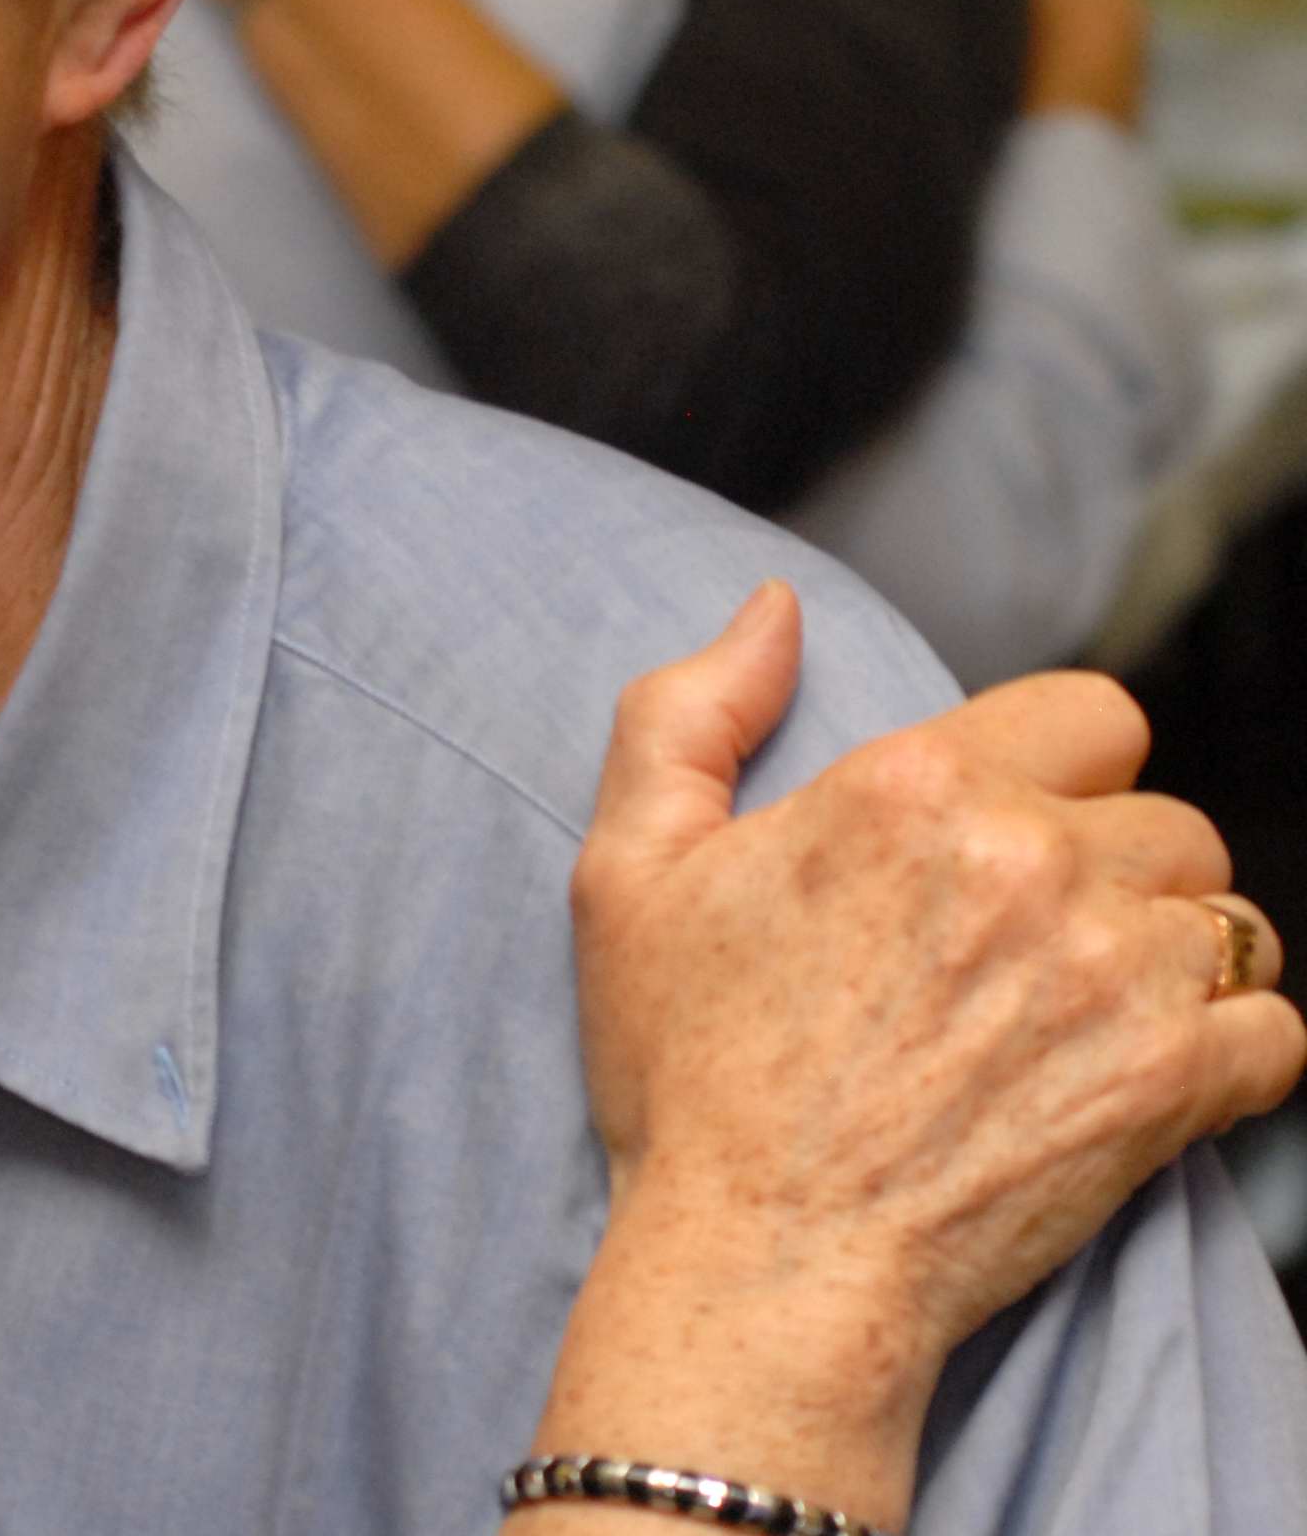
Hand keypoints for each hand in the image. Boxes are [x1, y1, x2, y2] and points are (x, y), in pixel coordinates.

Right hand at [576, 584, 1293, 1391]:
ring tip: (1086, 1018)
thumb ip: (691, 713)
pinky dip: (1229, 1055)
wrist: (766, 1260)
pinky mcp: (1175, 1082)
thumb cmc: (691, 1074)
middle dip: (1115, 872)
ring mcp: (1114, 971)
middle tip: (1030, 950)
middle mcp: (1029, 858)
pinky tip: (1143, 1079)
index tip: (1006, 840)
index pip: (1091, 712)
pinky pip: (1276, 1030)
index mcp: (911, 787)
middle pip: (1167, 817)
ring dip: (1173, 960)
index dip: (1056, 772)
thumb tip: (776, 610)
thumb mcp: (628, 870)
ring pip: (1226, 918)